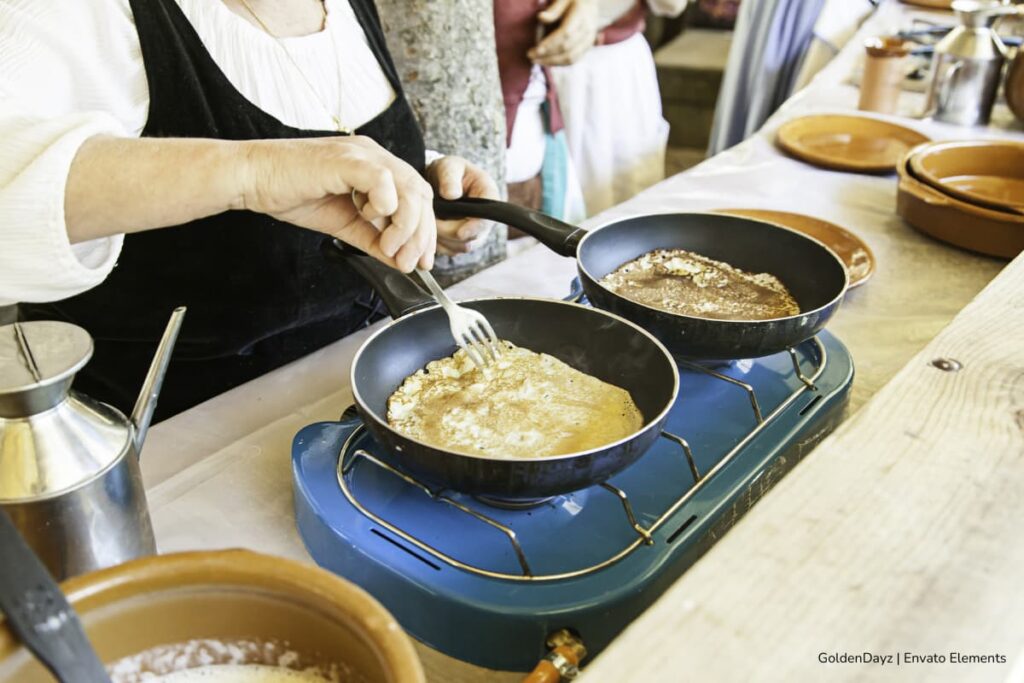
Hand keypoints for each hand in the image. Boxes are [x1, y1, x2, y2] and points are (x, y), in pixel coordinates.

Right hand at [240, 136, 435, 271]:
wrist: (253, 179)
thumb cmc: (291, 194)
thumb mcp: (344, 225)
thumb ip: (374, 239)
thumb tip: (399, 261)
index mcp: (376, 167)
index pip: (418, 197)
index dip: (425, 231)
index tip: (422, 260)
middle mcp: (374, 156)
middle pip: (421, 194)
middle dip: (422, 234)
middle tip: (413, 263)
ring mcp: (362, 155)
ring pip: (409, 189)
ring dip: (406, 227)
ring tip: (391, 251)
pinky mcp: (347, 160)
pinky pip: (383, 182)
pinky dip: (385, 208)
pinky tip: (368, 219)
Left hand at [426, 156, 500, 254]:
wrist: (441, 181)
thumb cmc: (448, 170)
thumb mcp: (449, 166)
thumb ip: (450, 177)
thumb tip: (451, 195)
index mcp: (489, 196)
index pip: (487, 218)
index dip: (474, 228)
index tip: (459, 232)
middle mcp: (486, 218)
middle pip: (472, 237)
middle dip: (448, 232)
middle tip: (428, 220)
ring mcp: (476, 232)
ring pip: (461, 247)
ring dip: (442, 239)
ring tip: (428, 221)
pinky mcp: (464, 241)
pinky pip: (451, 250)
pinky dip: (438, 244)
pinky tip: (430, 229)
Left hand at [528, 0, 598, 65]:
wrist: (590, 4)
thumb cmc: (572, 0)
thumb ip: (553, 9)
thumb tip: (541, 18)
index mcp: (581, 15)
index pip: (565, 33)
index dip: (550, 43)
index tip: (536, 49)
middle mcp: (587, 29)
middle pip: (567, 48)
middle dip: (548, 55)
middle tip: (530, 56)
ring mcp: (589, 40)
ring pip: (571, 57)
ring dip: (552, 62)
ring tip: (536, 61)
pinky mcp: (587, 47)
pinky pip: (573, 60)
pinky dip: (559, 63)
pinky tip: (547, 61)